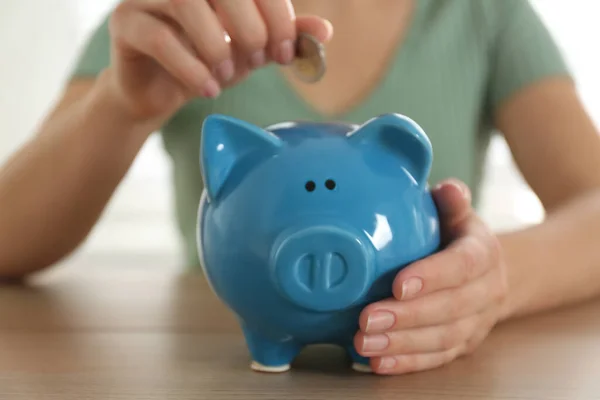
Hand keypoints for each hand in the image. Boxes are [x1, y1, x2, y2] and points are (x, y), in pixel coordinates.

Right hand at [106, 0, 332, 120]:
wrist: (159, 92)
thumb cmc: (206, 62)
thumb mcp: (252, 50)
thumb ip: (283, 37)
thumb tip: (325, 31)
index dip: (277, 13)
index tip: (287, 52)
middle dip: (250, 25)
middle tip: (258, 60)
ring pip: (185, 2)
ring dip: (216, 43)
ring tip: (227, 76)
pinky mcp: (125, 25)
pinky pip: (159, 38)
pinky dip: (190, 67)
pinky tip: (208, 89)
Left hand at [354, 179, 508, 374]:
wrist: (489, 272)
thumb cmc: (460, 237)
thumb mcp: (458, 213)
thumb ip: (452, 201)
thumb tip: (446, 187)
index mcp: (483, 254)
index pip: (462, 266)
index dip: (432, 276)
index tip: (398, 284)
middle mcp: (487, 291)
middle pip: (450, 309)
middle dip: (407, 317)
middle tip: (367, 319)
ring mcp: (477, 322)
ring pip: (443, 338)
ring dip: (402, 344)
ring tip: (364, 342)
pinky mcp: (463, 345)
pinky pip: (438, 358)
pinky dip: (407, 362)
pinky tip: (377, 362)